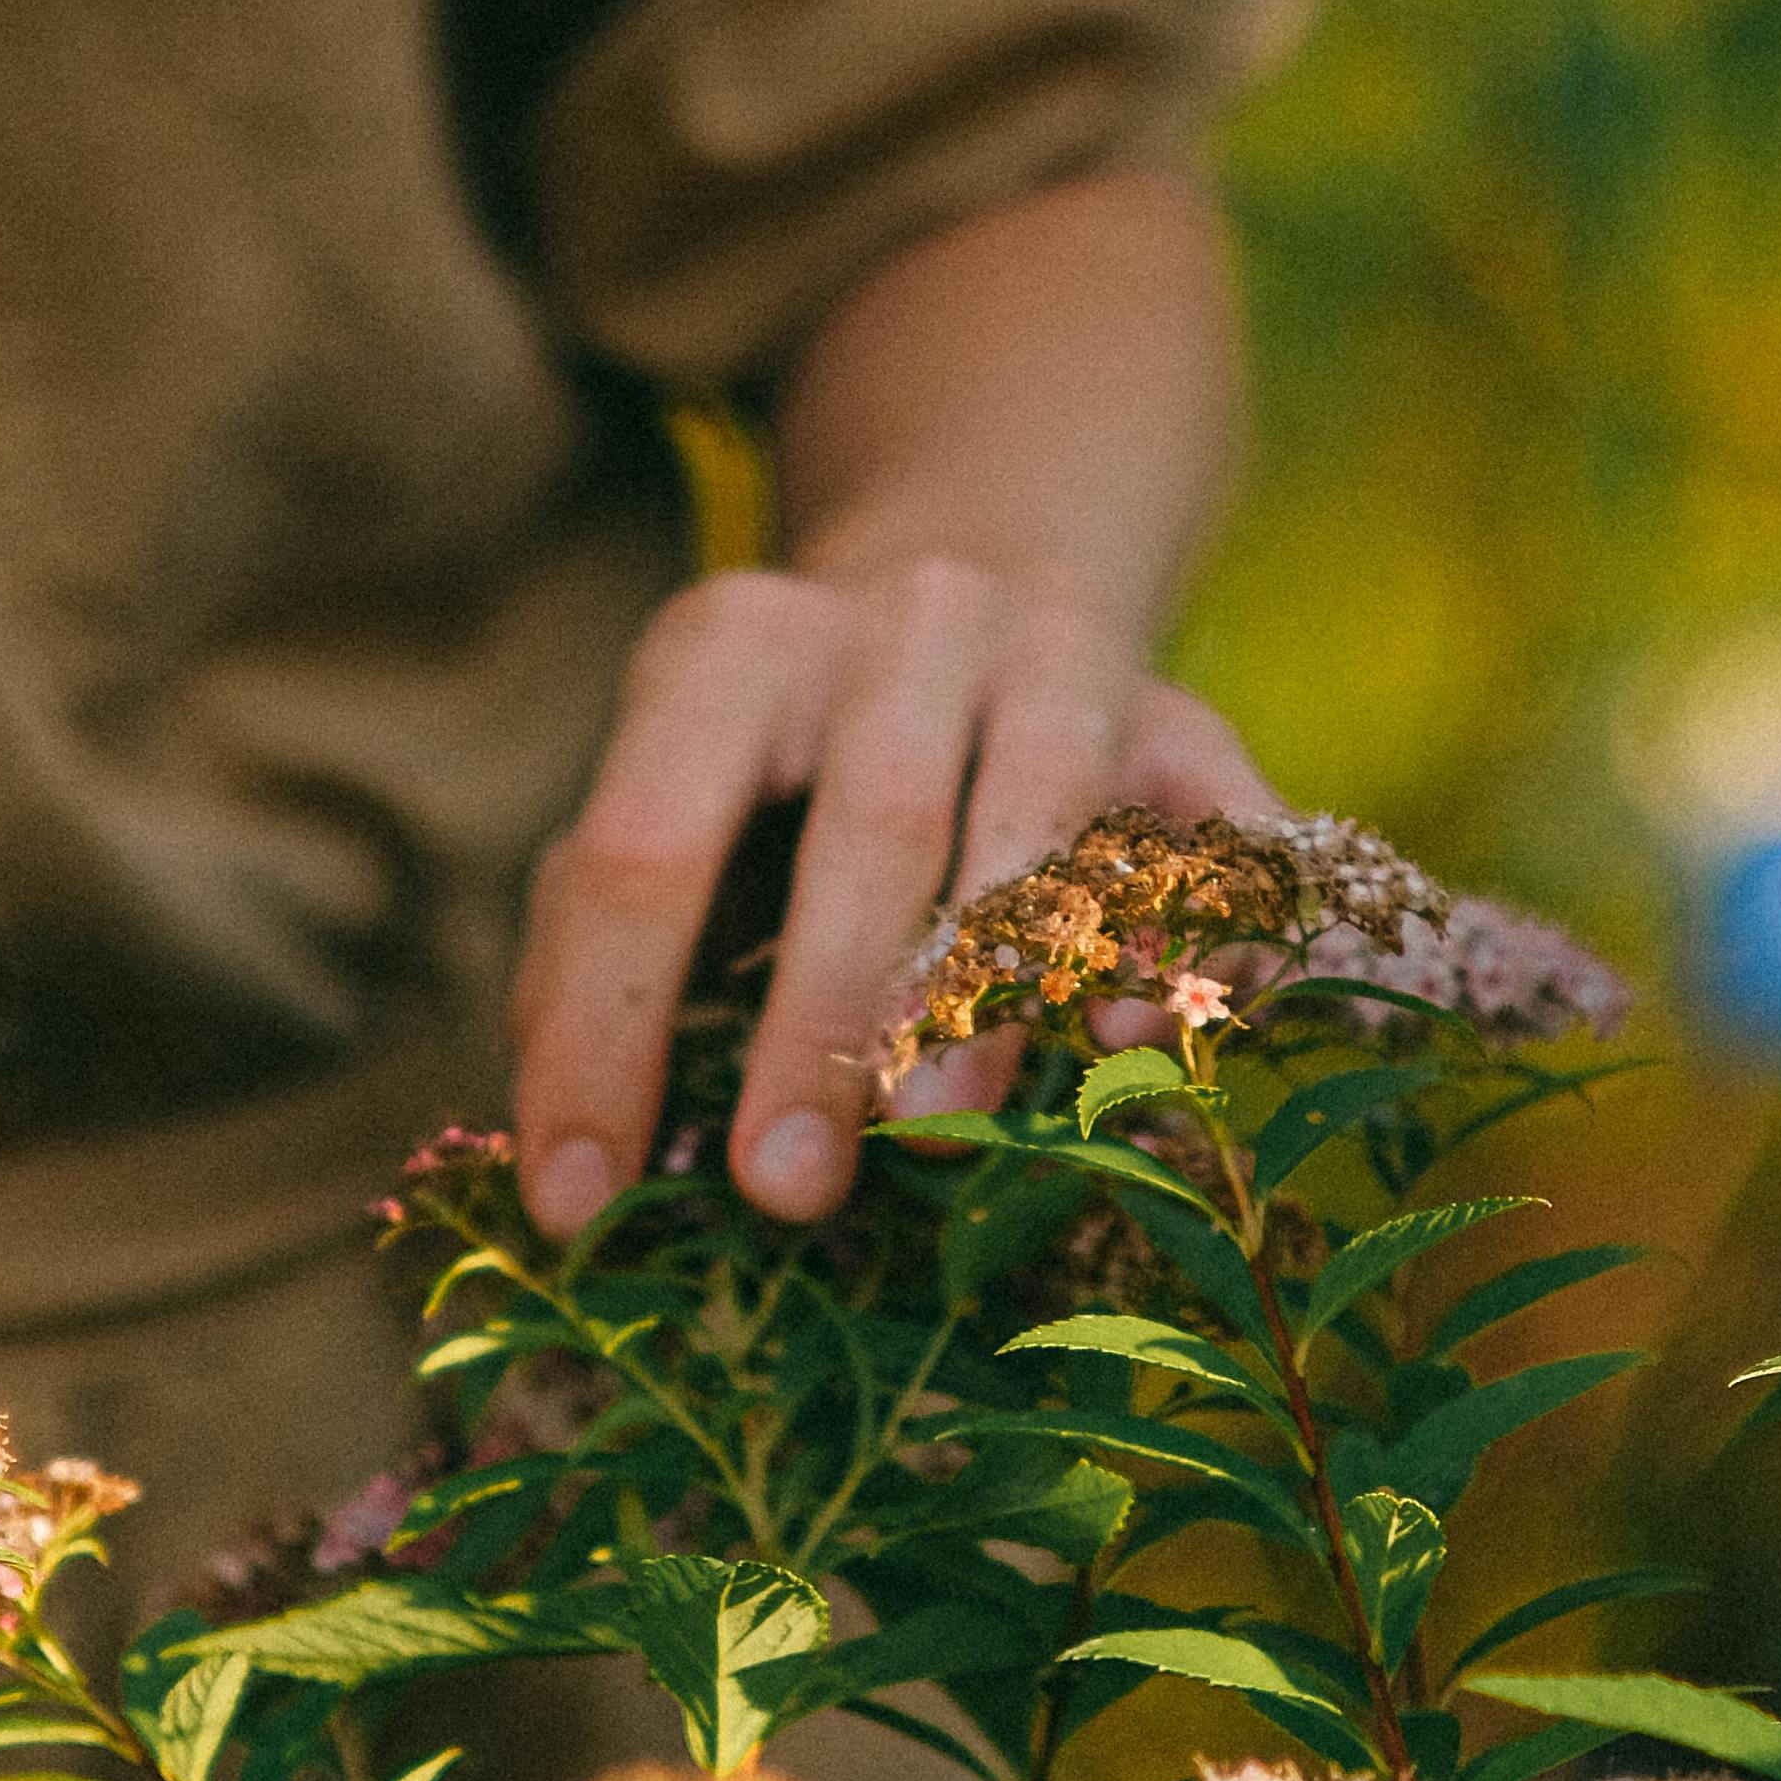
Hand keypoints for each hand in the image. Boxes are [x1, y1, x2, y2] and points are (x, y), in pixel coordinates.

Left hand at [507, 546, 1273, 1237]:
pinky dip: (1178, 940)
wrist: (982, 577)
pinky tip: (1131, 1045)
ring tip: (944, 1129)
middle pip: (870, 820)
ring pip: (1047, 809)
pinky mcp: (1188, 724)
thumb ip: (587, 948)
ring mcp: (1062, 662)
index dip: (602, 1032)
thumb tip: (567, 1154)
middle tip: (783, 1189)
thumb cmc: (780, 761)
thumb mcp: (663, 803)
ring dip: (998, 981)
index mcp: (731, 652)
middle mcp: (904, 626)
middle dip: (823, 1018)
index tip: (578, 1202)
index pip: (641, 847)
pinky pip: (1213, 834)